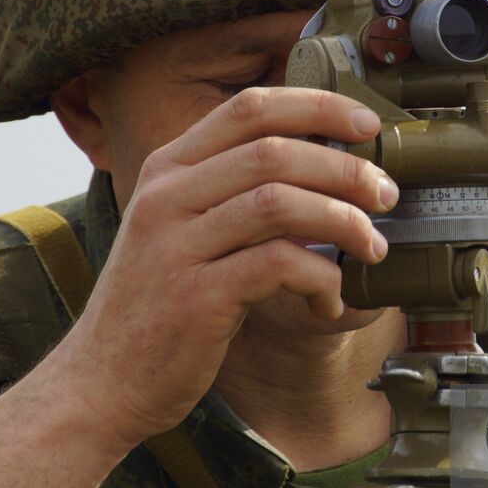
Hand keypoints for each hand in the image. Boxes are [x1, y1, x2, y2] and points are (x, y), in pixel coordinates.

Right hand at [58, 86, 395, 447]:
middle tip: (385, 193)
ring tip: (372, 245)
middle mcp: (166, 197)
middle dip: (345, 168)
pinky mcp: (195, 297)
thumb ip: (232, 194)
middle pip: (274, 150)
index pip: (249, 108)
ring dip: (342, 220)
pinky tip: (331, 300)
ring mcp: (176, 245)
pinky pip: (278, 265)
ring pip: (280, 202)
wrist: (102, 381)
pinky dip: (321, 279)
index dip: (317, 106)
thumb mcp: (180, 231)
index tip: (366, 125)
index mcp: (167, 169)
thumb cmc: (157, 306)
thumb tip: (324, 170)